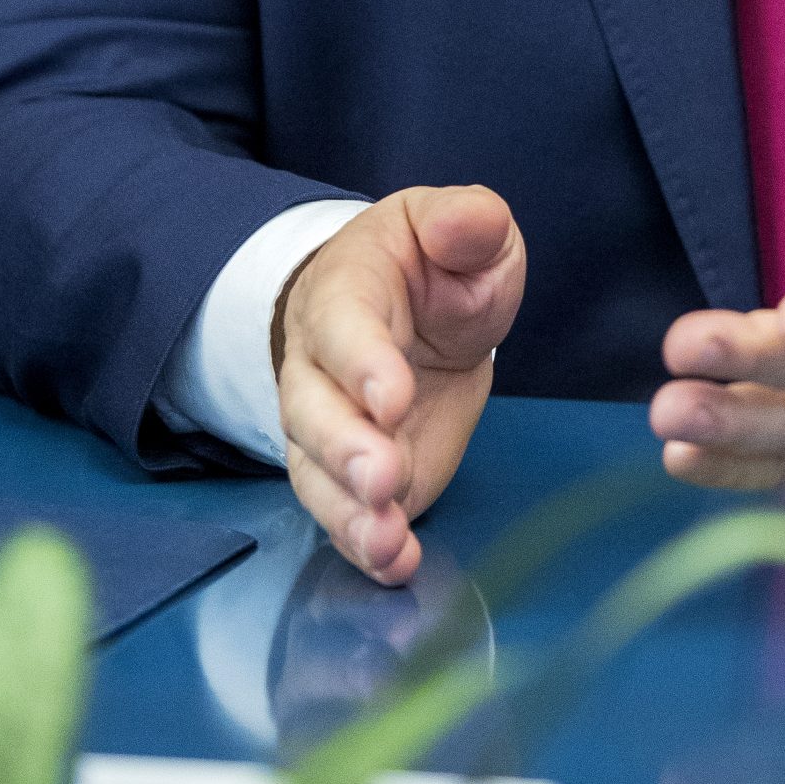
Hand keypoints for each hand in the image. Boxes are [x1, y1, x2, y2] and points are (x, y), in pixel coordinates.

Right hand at [274, 185, 525, 584]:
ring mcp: (332, 430)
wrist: (415, 309)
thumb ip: (466, 223)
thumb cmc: (433, 265)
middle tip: (384, 478)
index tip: (392, 398)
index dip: (362, 363)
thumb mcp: (459, 227)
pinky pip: (347, 515)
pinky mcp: (355, 478)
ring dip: (350, 512)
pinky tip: (397, 563)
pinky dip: (367, 545)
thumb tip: (470, 220)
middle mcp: (319, 367)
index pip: (342, 328)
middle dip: (346, 448)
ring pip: (318, 475)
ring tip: (386, 541)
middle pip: (314, 412)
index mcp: (345, 292)